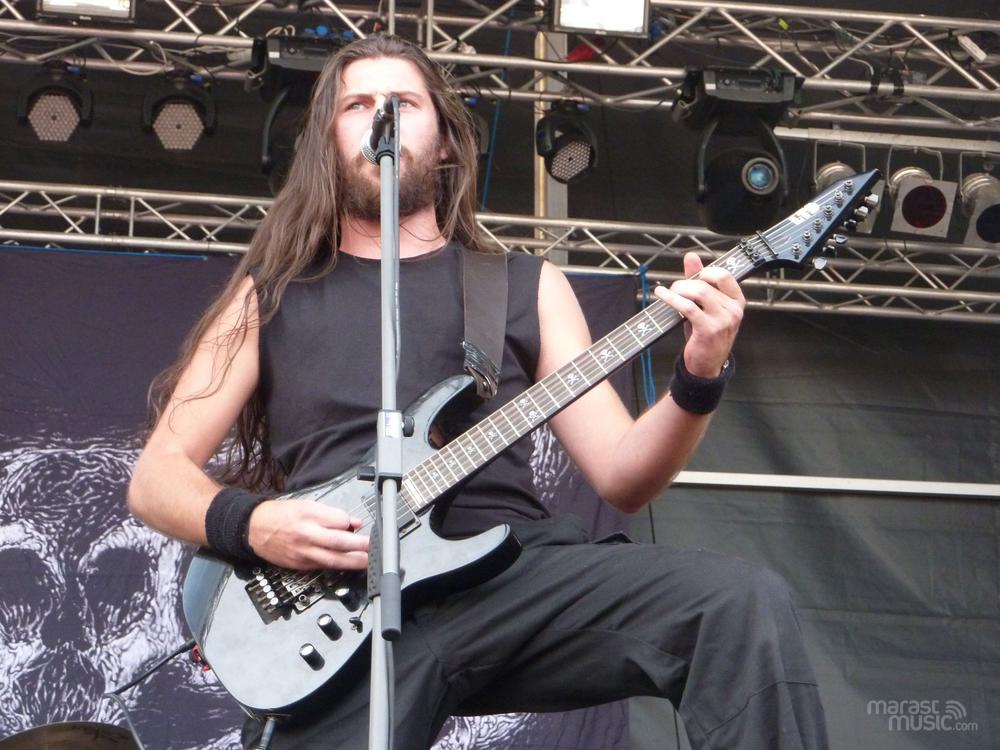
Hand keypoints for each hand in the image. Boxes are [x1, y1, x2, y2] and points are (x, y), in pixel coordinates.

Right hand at [247, 499, 368, 570]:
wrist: (253, 529)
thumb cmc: (280, 515)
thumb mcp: (307, 505)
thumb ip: (332, 514)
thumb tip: (353, 523)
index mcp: (309, 515)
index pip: (339, 520)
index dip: (353, 524)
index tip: (365, 528)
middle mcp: (306, 535)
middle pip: (339, 543)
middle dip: (360, 547)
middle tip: (374, 548)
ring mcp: (303, 552)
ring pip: (333, 560)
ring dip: (354, 562)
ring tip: (369, 562)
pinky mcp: (300, 565)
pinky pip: (322, 566)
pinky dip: (337, 566)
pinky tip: (349, 566)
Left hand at [654, 252, 744, 376]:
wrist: (707, 365)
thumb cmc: (706, 334)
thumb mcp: (705, 306)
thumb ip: (699, 281)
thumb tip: (691, 257)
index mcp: (737, 301)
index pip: (724, 275)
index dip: (705, 271)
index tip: (693, 277)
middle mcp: (734, 309)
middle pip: (707, 283)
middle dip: (686, 283)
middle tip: (675, 288)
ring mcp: (723, 320)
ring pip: (699, 292)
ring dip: (679, 290)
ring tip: (669, 293)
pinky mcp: (708, 329)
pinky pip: (688, 307)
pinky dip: (672, 299)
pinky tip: (662, 296)